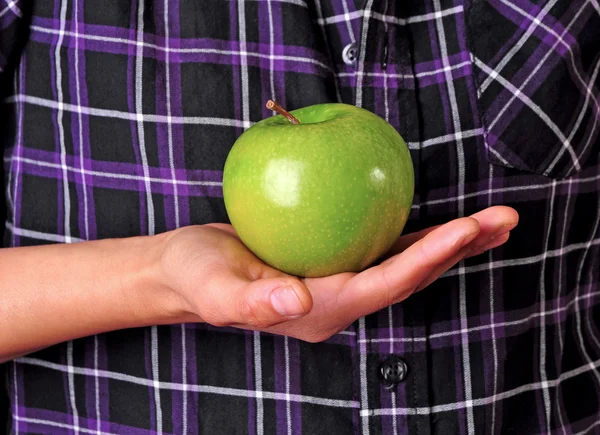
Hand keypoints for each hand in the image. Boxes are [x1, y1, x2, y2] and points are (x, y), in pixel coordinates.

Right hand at [160, 206, 517, 341]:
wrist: (190, 273)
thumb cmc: (198, 278)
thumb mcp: (214, 289)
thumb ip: (252, 303)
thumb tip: (298, 301)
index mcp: (321, 309)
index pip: (385, 285)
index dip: (427, 260)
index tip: (465, 230)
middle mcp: (340, 300)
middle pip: (410, 275)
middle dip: (458, 251)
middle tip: (503, 221)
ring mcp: (340, 282)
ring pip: (405, 261)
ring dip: (451, 243)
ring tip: (492, 221)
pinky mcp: (335, 261)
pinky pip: (384, 247)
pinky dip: (418, 233)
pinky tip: (441, 219)